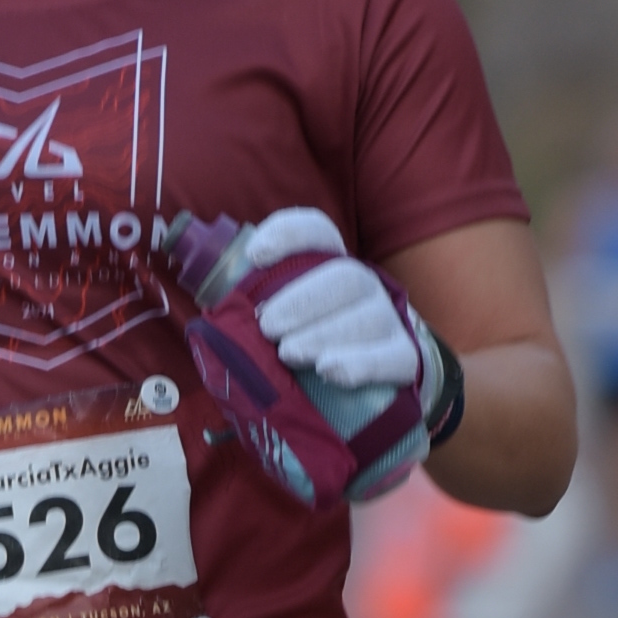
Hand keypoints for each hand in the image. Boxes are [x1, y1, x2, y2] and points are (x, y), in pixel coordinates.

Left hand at [224, 207, 422, 395]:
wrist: (379, 385)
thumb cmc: (316, 349)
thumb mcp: (285, 326)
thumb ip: (252, 316)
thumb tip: (212, 319)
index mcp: (329, 269)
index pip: (317, 232)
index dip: (289, 234)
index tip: (256, 255)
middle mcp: (363, 286)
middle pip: (342, 277)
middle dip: (301, 300)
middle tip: (268, 327)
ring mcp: (387, 321)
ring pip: (365, 317)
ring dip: (323, 333)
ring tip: (291, 354)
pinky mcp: (405, 359)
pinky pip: (390, 357)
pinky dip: (360, 364)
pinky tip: (331, 371)